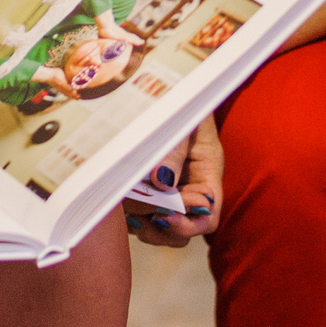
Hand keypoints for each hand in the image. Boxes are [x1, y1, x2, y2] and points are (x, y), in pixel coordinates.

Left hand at [124, 116, 221, 247]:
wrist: (168, 94)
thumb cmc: (180, 106)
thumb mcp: (182, 123)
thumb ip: (173, 151)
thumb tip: (161, 181)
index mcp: (206, 177)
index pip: (207, 217)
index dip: (187, 224)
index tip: (164, 215)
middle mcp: (189, 192)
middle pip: (182, 232)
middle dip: (160, 229)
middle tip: (137, 215)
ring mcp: (169, 194)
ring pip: (160, 228)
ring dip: (141, 224)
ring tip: (125, 205)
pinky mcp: (148, 192)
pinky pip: (140, 215)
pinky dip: (129, 213)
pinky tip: (118, 198)